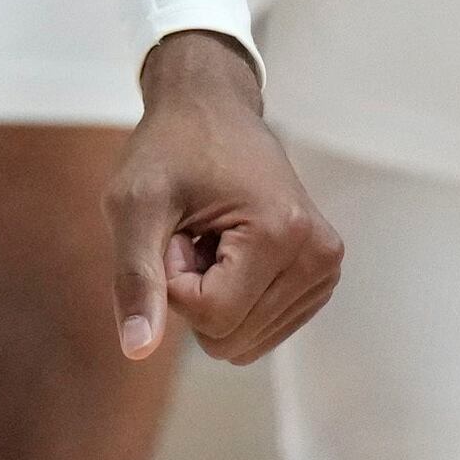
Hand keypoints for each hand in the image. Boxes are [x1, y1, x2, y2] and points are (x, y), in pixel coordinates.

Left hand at [108, 31, 339, 365]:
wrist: (211, 109)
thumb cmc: (168, 150)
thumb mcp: (134, 206)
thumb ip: (136, 278)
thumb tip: (136, 350)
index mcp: (282, 234)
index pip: (211, 316)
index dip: (172, 280)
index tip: (174, 228)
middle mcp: (318, 257)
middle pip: (231, 334)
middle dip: (193, 290)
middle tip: (192, 230)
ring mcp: (325, 269)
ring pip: (244, 337)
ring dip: (211, 293)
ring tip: (210, 234)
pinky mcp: (320, 277)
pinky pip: (260, 328)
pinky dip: (233, 295)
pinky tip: (228, 246)